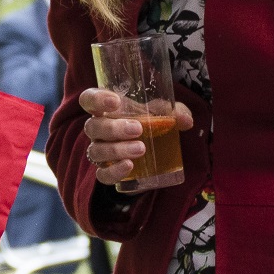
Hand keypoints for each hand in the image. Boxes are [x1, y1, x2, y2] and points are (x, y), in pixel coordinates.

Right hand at [75, 87, 194, 186]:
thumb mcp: (163, 113)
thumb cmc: (151, 124)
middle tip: (138, 129)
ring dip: (116, 150)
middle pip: (92, 127)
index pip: (89, 100)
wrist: (152, 153)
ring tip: (140, 149)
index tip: (115, 101)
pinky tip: (129, 167)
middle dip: (113, 128)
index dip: (96, 99)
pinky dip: (113, 171)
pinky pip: (102, 174)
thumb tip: (185, 120)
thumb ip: (174, 112)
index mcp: (106, 109)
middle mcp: (98, 130)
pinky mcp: (107, 172)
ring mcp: (100, 151)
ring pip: (96, 150)